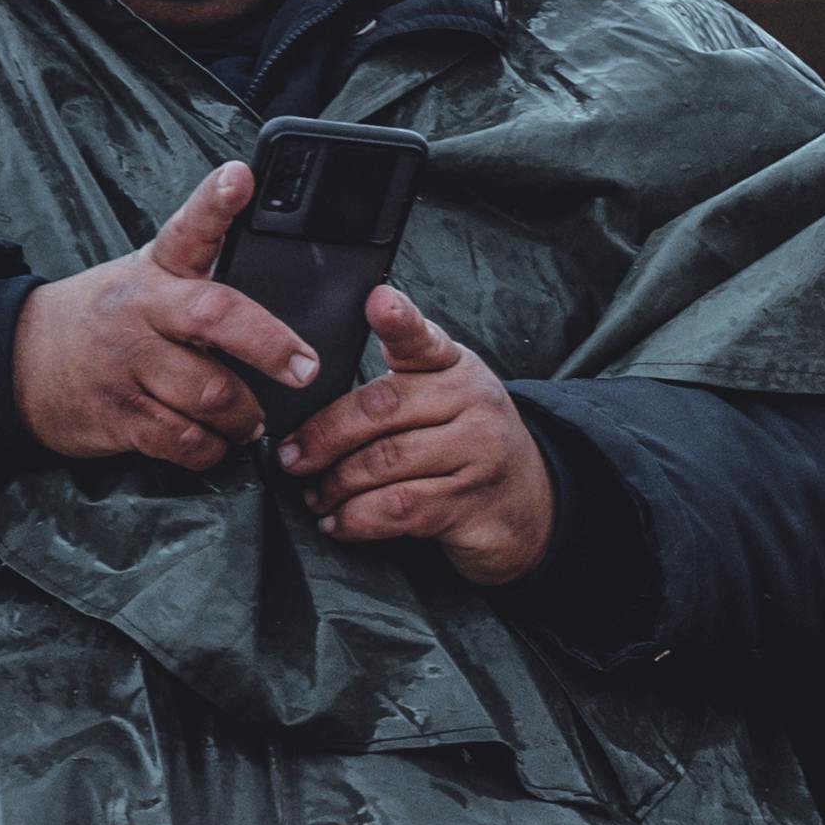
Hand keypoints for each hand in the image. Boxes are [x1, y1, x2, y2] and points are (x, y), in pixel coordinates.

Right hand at [7, 158, 322, 471]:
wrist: (19, 360)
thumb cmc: (110, 320)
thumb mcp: (147, 280)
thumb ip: (203, 280)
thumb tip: (292, 294)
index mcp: (155, 269)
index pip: (189, 227)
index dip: (217, 203)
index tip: (241, 177)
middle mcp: (140, 309)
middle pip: (214, 316)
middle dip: (269, 344)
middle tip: (304, 367)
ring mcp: (125, 363)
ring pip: (211, 395)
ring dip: (245, 417)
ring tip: (251, 419)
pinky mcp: (117, 414)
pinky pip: (185, 440)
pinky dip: (211, 449)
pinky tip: (214, 442)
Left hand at [275, 289, 556, 585]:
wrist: (533, 505)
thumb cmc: (467, 446)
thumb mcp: (445, 400)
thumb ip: (393, 387)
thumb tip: (309, 395)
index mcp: (456, 368)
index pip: (421, 339)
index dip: (399, 320)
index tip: (379, 302)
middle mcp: (473, 403)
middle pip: (381, 409)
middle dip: (324, 436)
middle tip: (292, 458)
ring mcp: (477, 456)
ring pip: (383, 463)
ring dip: (336, 484)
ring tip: (315, 496)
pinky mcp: (470, 506)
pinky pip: (397, 508)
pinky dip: (357, 519)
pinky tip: (340, 523)